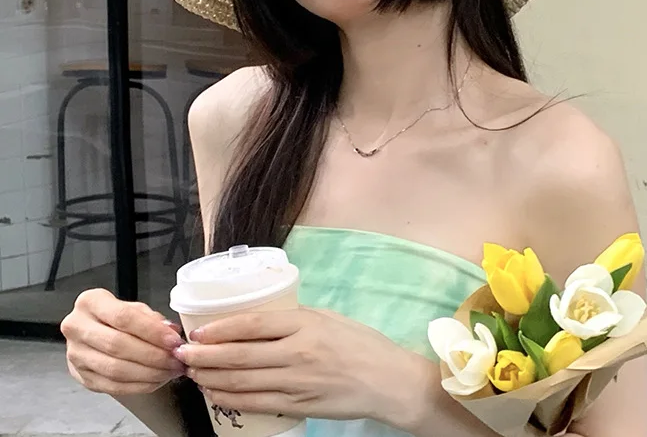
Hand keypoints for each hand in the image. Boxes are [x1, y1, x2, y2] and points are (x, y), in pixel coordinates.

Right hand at [61, 288, 186, 394]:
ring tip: (169, 371)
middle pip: (118, 345)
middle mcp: (77, 328)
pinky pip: (112, 386)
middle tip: (175, 359)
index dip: (152, 331)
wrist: (91, 330)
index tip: (173, 340)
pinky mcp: (81, 377)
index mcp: (90, 302)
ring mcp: (75, 355)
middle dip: (152, 355)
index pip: (124, 317)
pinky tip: (155, 381)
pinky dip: (138, 386)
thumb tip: (171, 332)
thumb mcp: (134, 308)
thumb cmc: (116, 316)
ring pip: (115, 369)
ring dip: (147, 373)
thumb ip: (152, 319)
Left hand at [174, 307, 430, 428]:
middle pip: (240, 355)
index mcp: (305, 325)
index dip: (220, 329)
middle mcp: (297, 353)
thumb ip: (295, 319)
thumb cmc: (360, 343)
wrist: (387, 381)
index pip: (253, 325)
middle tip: (182, 354)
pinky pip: (256, 404)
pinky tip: (214, 394)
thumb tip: (260, 318)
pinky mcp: (298, 405)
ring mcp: (296, 382)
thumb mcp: (328, 318)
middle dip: (205, 356)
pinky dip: (230, 399)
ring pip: (243, 381)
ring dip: (212, 378)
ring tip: (192, 373)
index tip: (198, 331)